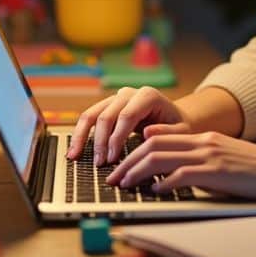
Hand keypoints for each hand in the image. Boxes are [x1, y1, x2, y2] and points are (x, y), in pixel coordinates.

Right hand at [68, 86, 192, 164]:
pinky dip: (80, 134)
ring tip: (75, 157)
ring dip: (82, 137)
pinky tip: (74, 151)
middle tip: (99, 164)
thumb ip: (169, 133)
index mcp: (148, 96)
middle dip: (101, 141)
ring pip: (92, 114)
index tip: (112, 159)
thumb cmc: (178, 127)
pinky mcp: (107, 107)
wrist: (174, 119)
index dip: (117, 138)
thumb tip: (149, 132)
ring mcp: (116, 98)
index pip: (126, 115)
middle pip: (107, 115)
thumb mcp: (181, 132)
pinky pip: (89, 118)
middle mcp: (129, 93)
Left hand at [104, 131, 255, 201]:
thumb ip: (197, 152)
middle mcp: (203, 141)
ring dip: (137, 172)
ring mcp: (209, 156)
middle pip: (153, 146)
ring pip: (160, 158)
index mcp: (204, 136)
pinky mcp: (216, 173)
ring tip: (125, 184)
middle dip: (129, 162)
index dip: (135, 150)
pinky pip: (181, 175)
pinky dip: (163, 183)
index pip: (159, 137)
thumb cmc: (255, 169)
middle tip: (115, 178)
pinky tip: (155, 192)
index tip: (121, 164)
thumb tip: (169, 158)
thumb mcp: (222, 154)